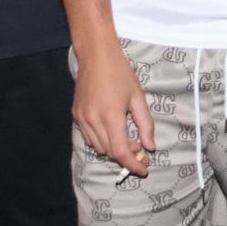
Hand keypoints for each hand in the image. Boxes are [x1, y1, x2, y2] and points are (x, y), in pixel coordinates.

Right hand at [73, 45, 154, 176]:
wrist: (96, 56)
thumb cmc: (120, 73)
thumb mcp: (138, 97)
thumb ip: (145, 124)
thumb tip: (150, 147)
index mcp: (110, 117)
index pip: (121, 152)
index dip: (133, 165)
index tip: (144, 169)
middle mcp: (93, 121)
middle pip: (109, 152)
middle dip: (126, 155)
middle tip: (139, 146)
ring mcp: (81, 119)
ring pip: (98, 147)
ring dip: (113, 148)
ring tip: (126, 136)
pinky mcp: (76, 115)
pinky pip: (89, 137)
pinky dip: (101, 140)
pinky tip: (111, 129)